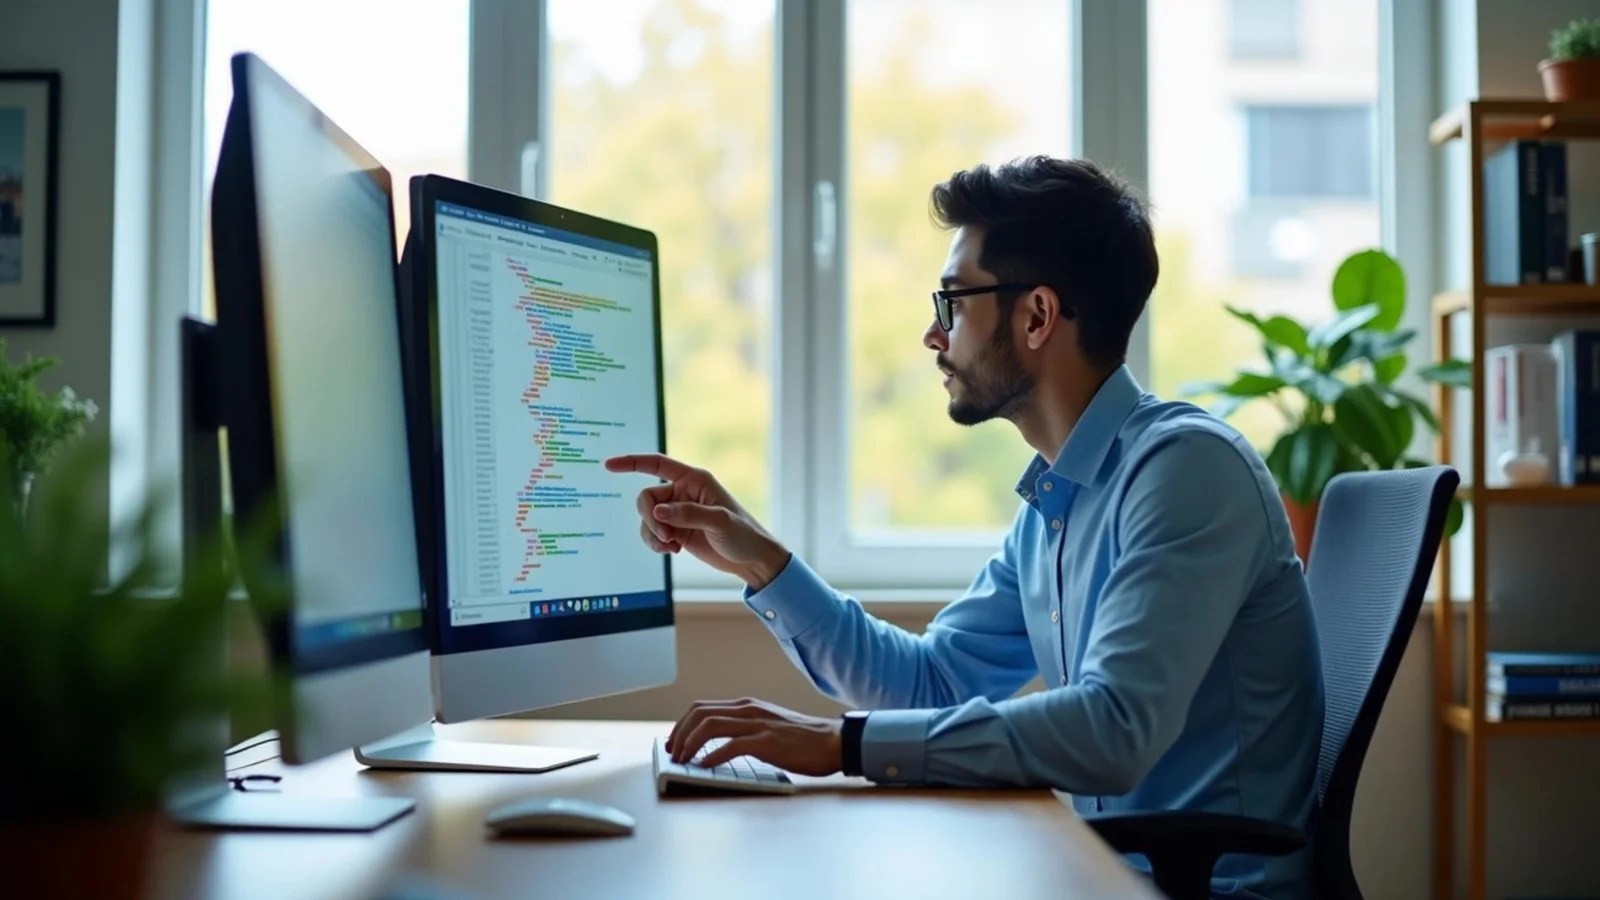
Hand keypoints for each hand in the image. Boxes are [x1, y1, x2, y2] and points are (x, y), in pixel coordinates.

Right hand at [605, 453, 790, 588]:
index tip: (609, 466)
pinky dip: (656, 544)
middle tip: (666, 537)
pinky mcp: (676, 531)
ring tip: (671, 547)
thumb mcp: (720, 522)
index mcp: (694, 480)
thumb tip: (659, 512)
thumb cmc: (743, 534)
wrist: (751, 559)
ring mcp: (678, 513)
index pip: (657, 464)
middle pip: (646, 498)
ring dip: (653, 535)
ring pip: (647, 518)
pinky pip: (652, 533)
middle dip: (650, 519)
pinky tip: (673, 551)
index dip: (632, 462)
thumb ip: (688, 514)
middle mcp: (683, 492)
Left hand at [665, 697, 843, 775]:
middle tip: (672, 752)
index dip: (682, 724)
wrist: (833, 741)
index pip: (702, 707)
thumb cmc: (803, 739)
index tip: (674, 742)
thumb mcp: (768, 726)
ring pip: (710, 725)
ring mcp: (757, 724)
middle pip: (700, 713)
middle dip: (679, 733)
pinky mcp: (767, 742)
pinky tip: (706, 766)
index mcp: (747, 706)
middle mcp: (748, 710)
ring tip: (683, 761)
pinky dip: (713, 756)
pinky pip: (731, 746)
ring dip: (690, 744)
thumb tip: (718, 745)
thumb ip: (746, 729)